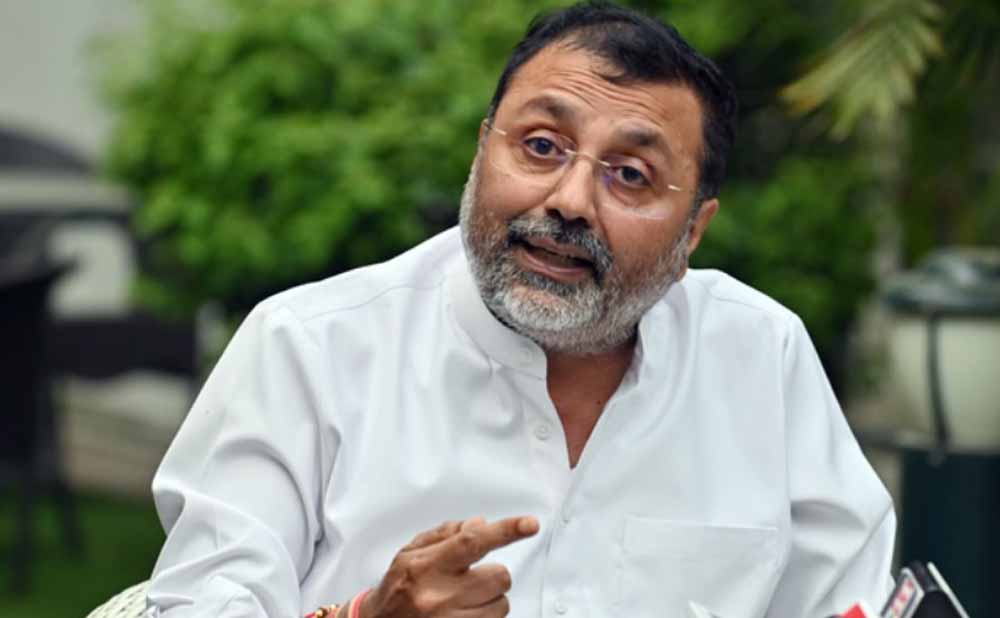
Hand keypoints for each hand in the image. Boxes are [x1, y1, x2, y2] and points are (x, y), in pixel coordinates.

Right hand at [360, 515, 539, 617]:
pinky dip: (486, 614)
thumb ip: (447, 533)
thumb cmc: (397, 587)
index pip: (472, 542)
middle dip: (492, 573)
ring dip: (490, 598)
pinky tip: (466, 611)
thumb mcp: (411, 551)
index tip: (529, 524)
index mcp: (427, 566)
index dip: (505, 531)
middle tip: (473, 576)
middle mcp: (440, 596)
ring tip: (465, 597)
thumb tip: (481, 524)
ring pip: (501, 603)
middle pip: (498, 576)